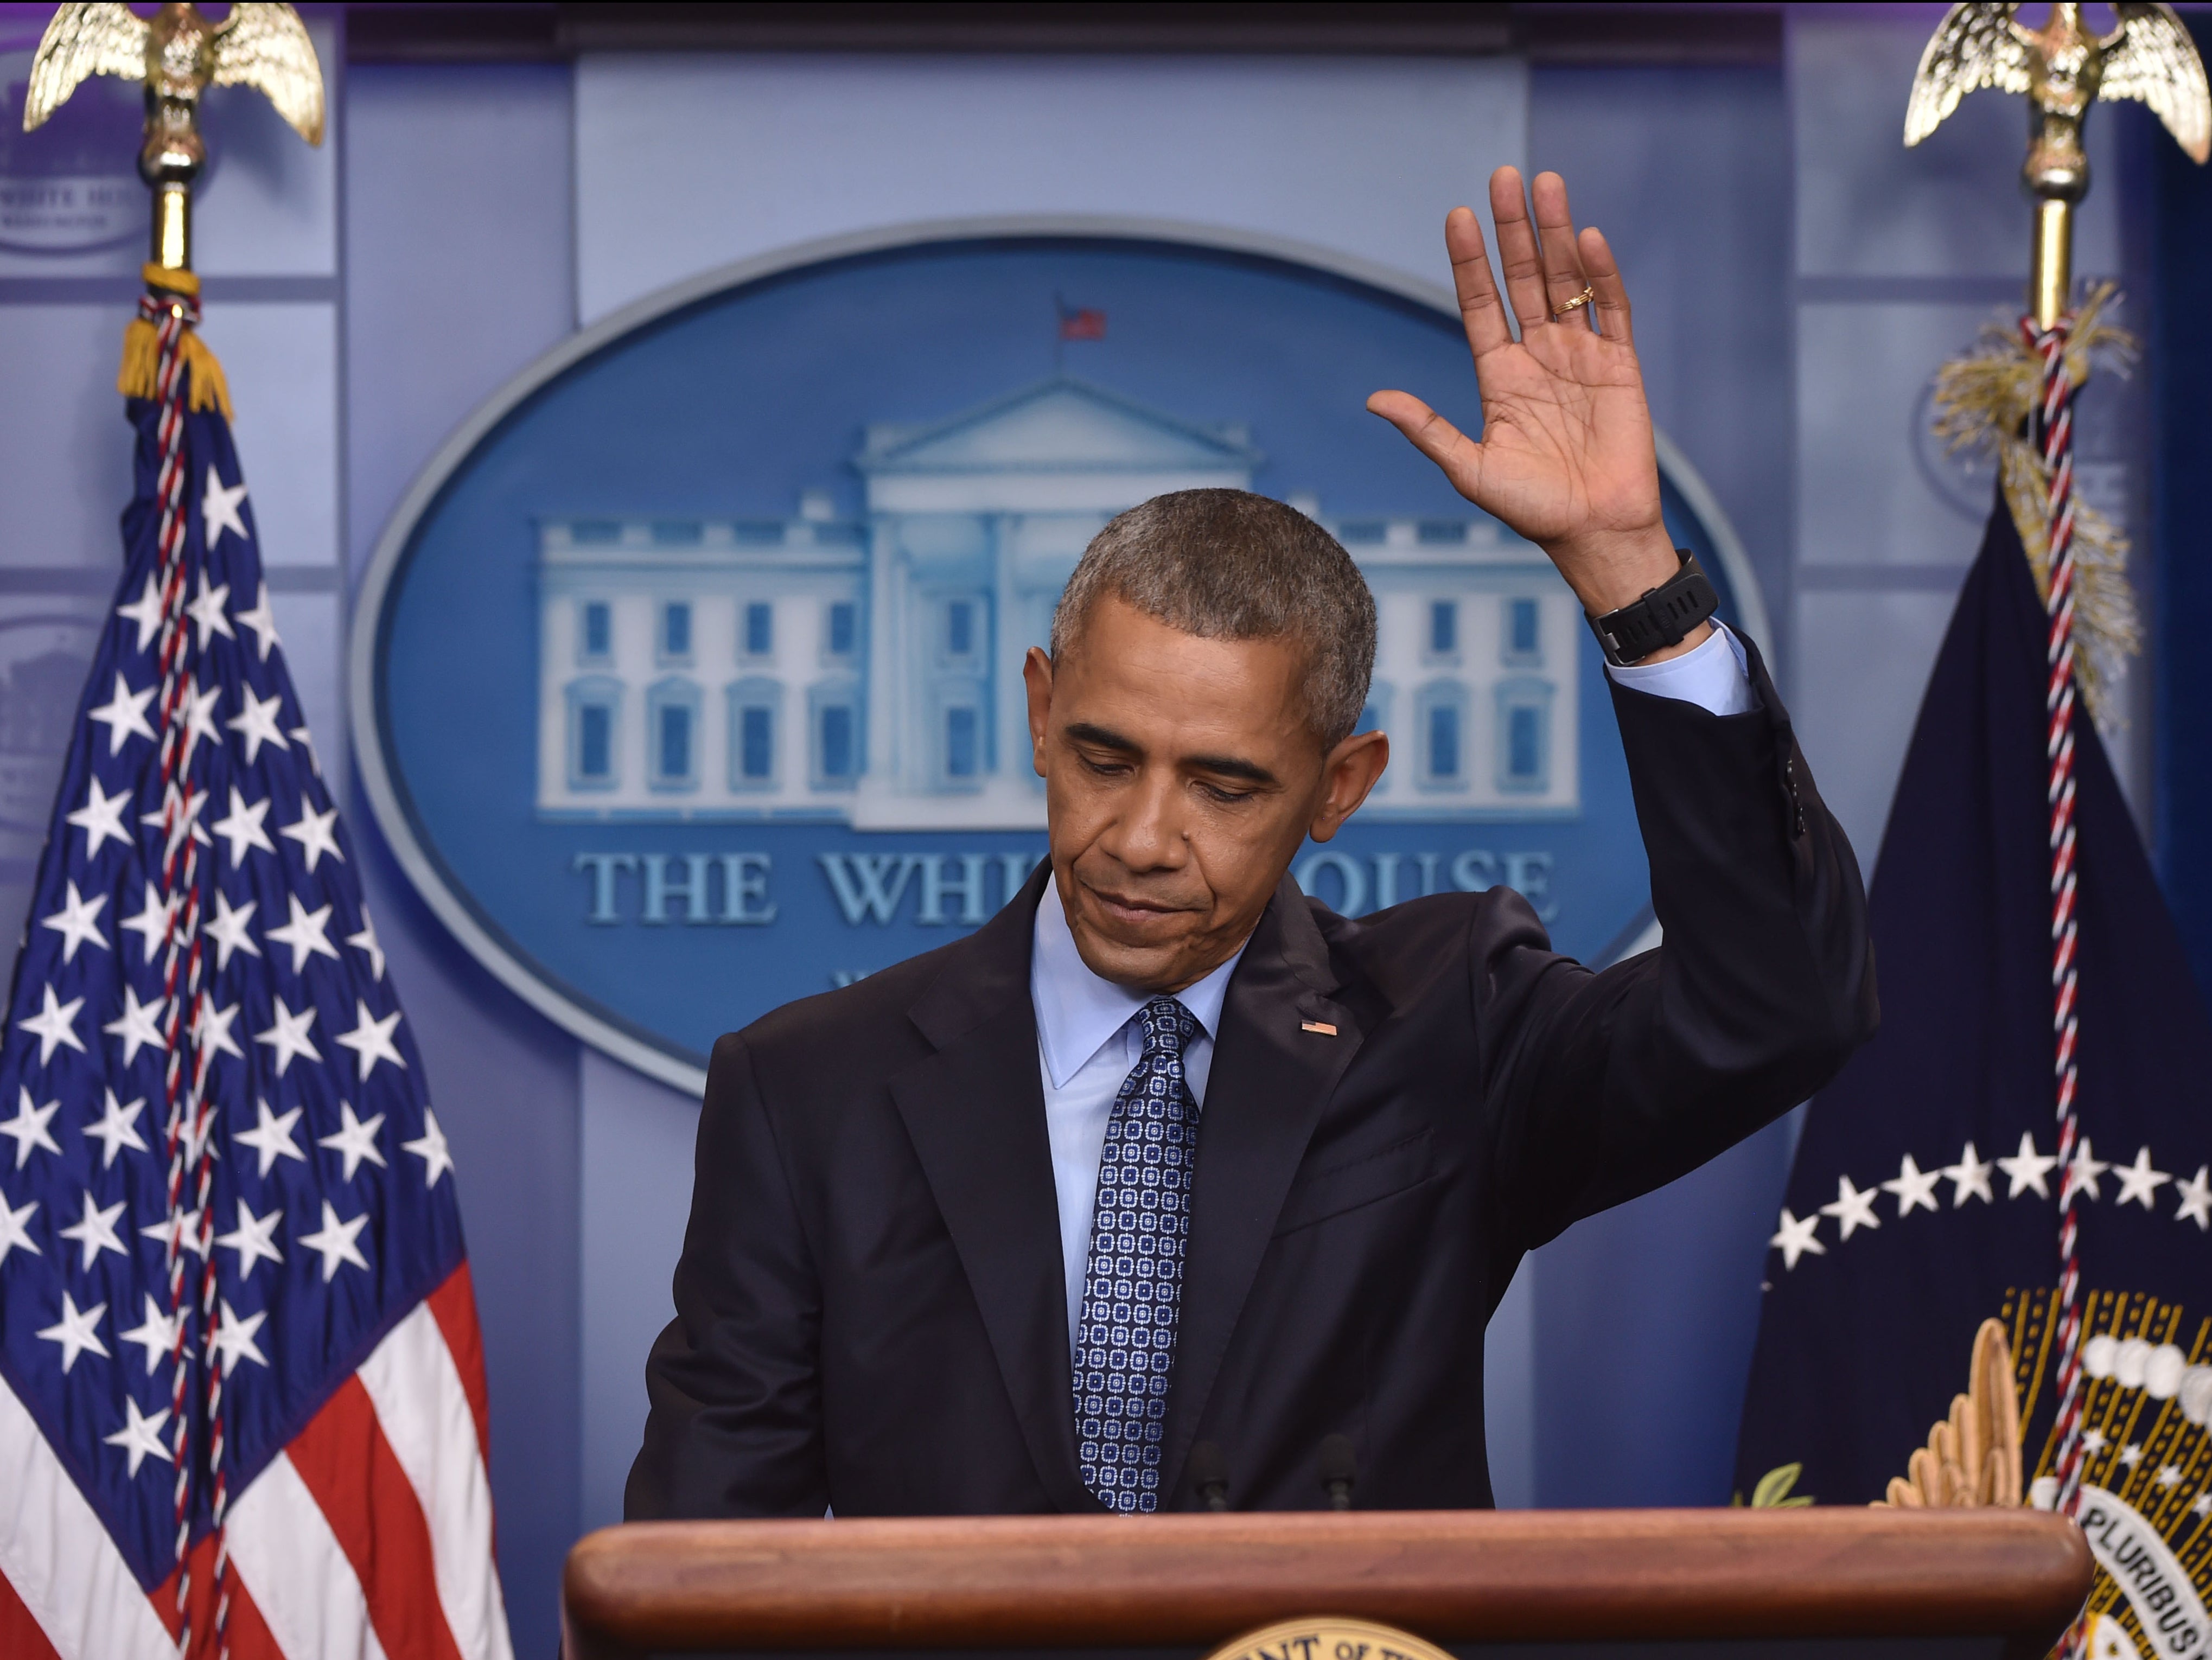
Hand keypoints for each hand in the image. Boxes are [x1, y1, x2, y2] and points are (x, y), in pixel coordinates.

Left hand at [1368, 168, 1707, 657]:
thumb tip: (1375, 400)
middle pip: (1523, 278)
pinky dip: (1602, 276)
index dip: (1469, 261)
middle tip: (1503, 177)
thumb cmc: (1531, 508)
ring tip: (1545, 184)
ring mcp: (1581, 357)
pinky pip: (1612, 311)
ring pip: (1566, 281)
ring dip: (1557, 233)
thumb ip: (1427, 430)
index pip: (1481, 304)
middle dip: (1513, 228)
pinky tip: (1589, 238)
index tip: (1456, 217)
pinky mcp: (1621, 367)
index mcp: (1500, 375)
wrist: (1593, 532)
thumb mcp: (1469, 469)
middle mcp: (1539, 356)